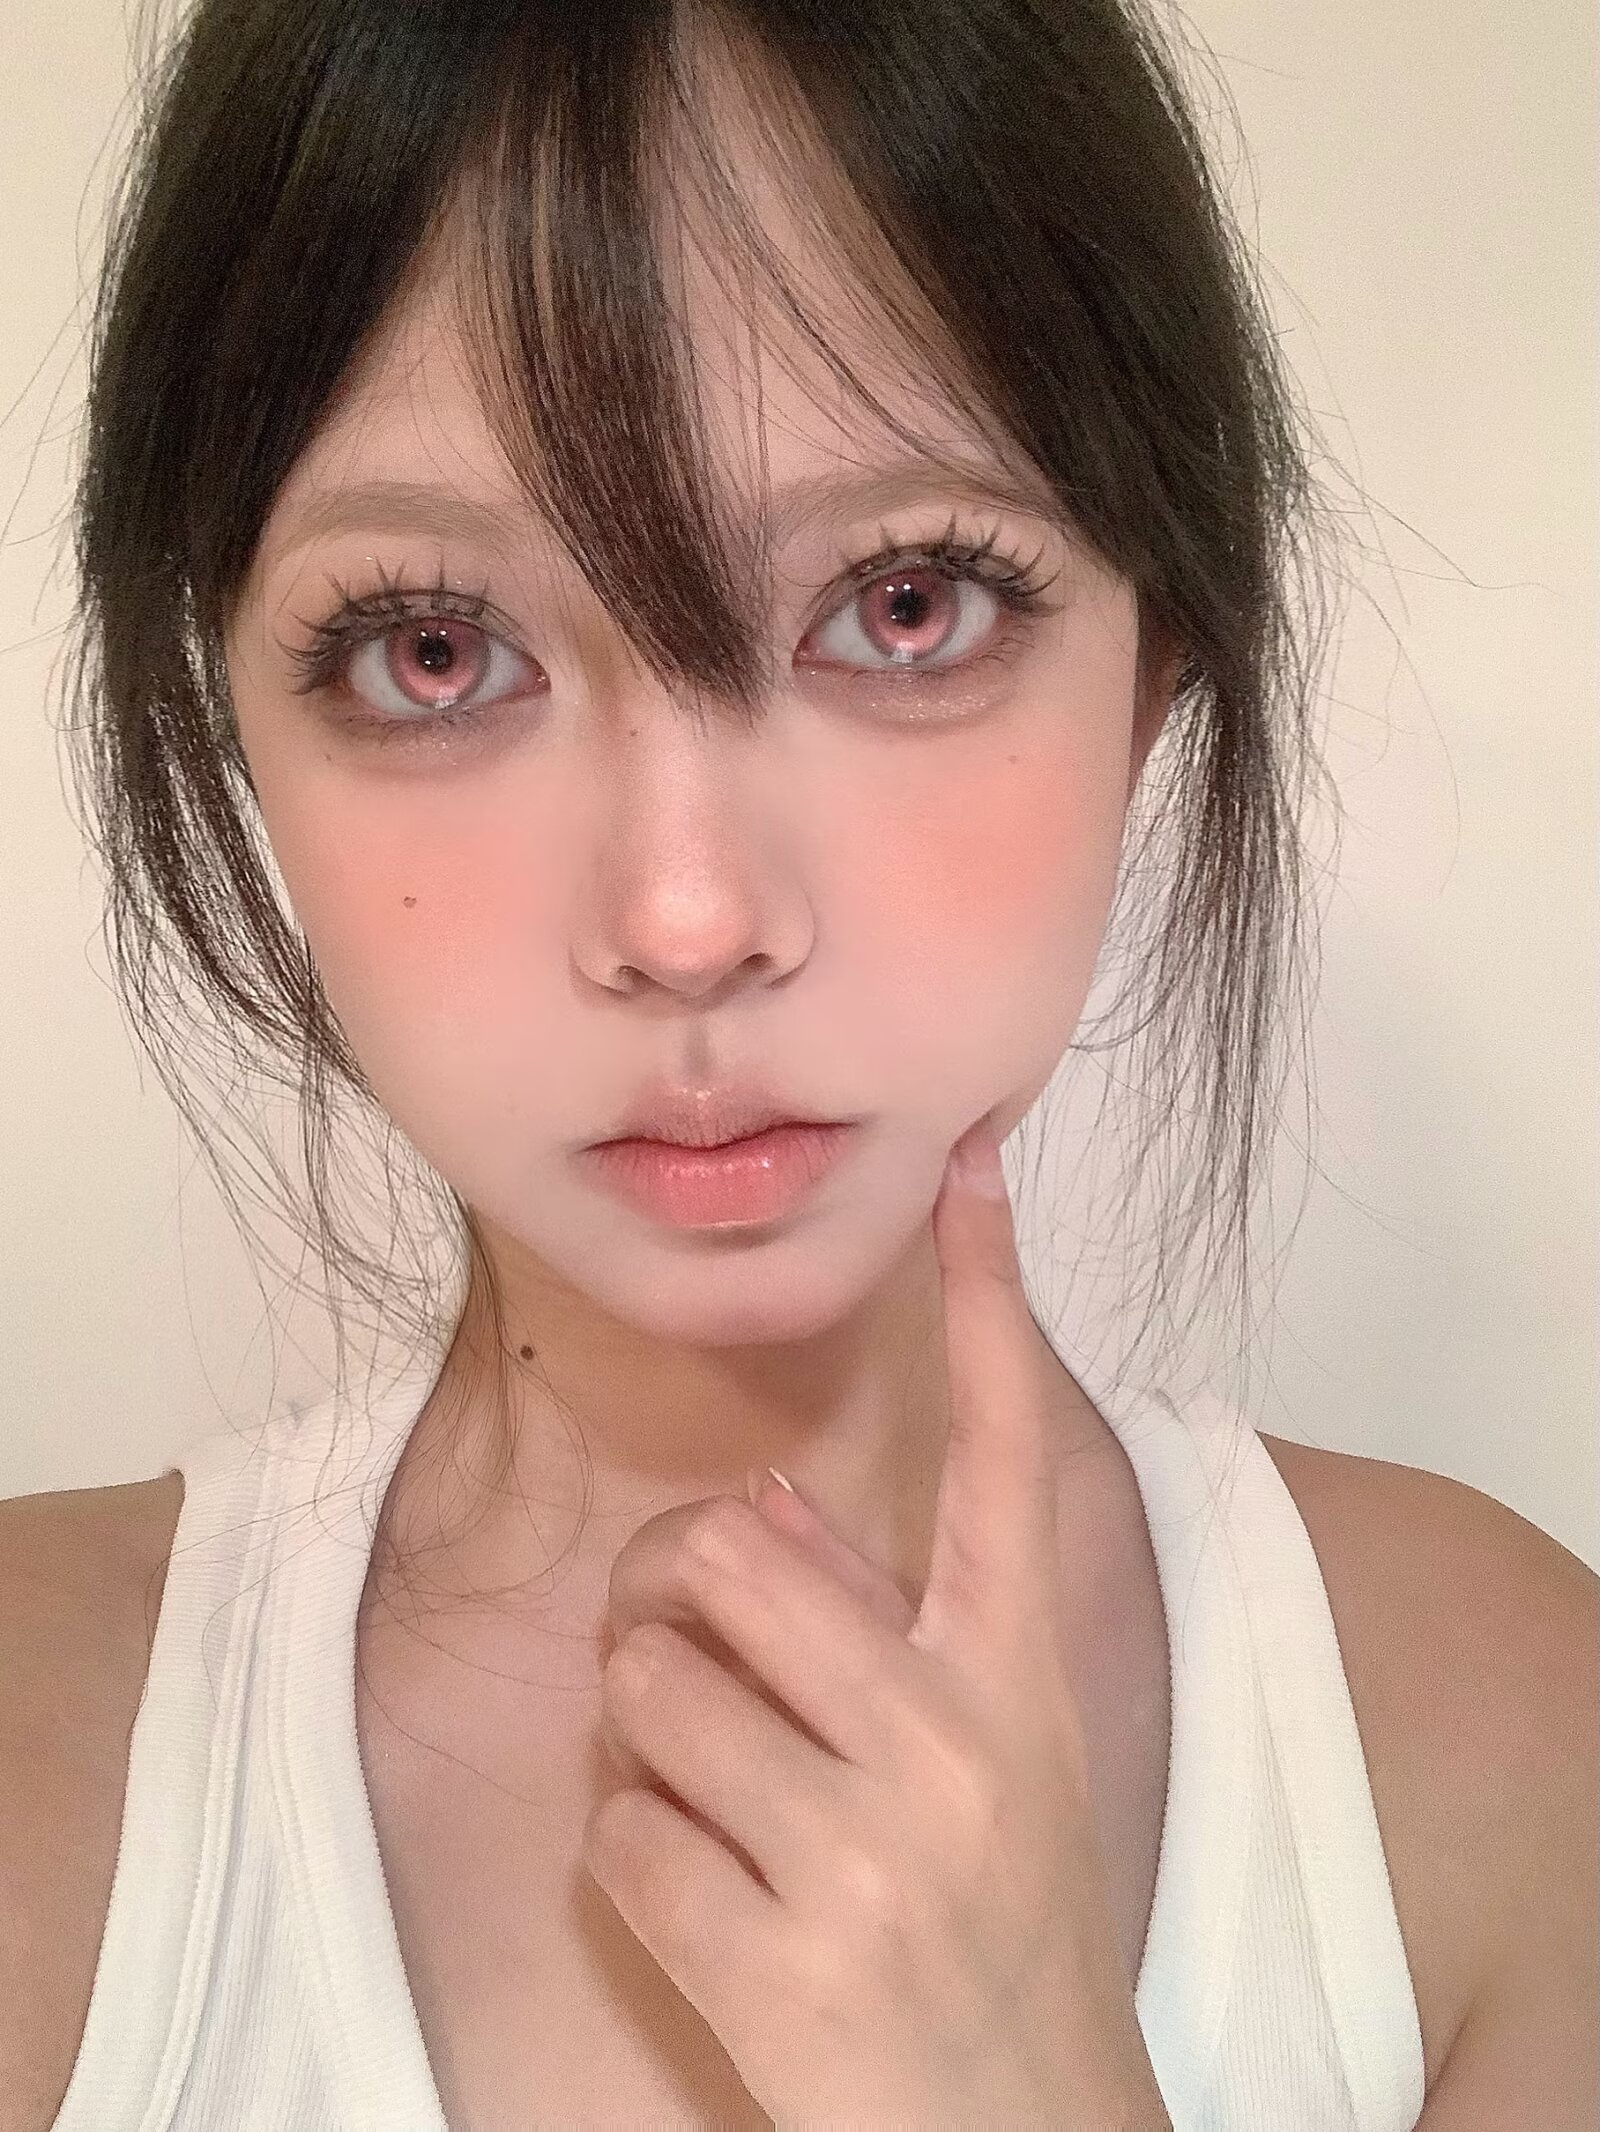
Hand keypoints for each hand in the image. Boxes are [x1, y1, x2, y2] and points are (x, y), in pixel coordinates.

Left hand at [582, 1113, 1172, 2128]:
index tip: (967, 1165)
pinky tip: (713, 1898)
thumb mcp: (986, 1757)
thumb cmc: (996, 1921)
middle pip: (730, 1552)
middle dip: (677, 1595)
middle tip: (701, 1653)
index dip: (988, 1298)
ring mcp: (868, 1858)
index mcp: (1014, 1674)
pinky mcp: (777, 1966)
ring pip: (645, 1685)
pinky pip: (618, 1831)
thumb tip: (758, 1512)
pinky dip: (634, 1857)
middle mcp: (953, 1744)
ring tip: (721, 1797)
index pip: (1005, 1451)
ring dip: (646, 1731)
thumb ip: (883, 1621)